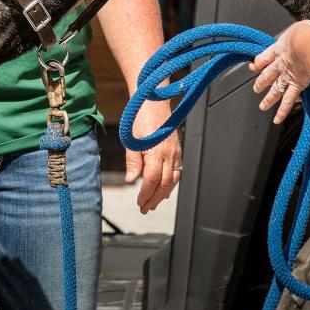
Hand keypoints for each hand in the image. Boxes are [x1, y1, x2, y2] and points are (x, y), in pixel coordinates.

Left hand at [125, 99, 181, 213]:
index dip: (145, 194)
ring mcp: (176, 152)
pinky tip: (165, 189)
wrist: (153, 100)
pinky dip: (171, 183)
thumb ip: (133, 161)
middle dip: (155, 199)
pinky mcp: (177, 150)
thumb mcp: (131, 139)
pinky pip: (177, 171)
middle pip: (164, 184)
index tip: (139, 203)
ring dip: (163, 194)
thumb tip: (131, 180)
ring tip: (154, 203)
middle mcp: (169, 154)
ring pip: (173, 180)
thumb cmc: (140, 117)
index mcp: (156, 152)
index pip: (151, 180)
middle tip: (145, 209)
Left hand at [250, 20, 309, 123]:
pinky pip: (287, 100)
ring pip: (275, 90)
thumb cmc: (307, 35)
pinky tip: (278, 119)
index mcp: (279, 49)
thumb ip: (306, 30)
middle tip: (256, 90)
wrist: (309, 46)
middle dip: (261, 83)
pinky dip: (282, 111)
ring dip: (268, 99)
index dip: (258, 63)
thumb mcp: (304, 27)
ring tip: (263, 106)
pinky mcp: (296, 85)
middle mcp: (281, 64)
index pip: (265, 57)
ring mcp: (287, 76)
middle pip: (267, 75)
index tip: (253, 67)